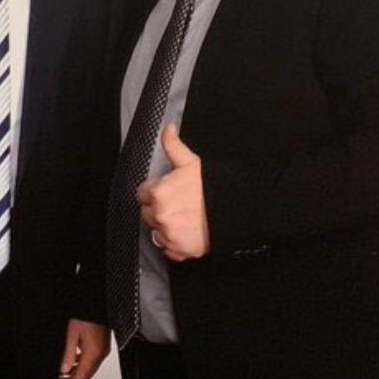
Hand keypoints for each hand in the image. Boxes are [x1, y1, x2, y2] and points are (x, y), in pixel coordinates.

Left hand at [58, 319, 109, 378]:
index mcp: (94, 352)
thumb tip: (64, 369)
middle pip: (87, 374)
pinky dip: (83, 364)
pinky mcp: (103, 345)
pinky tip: (74, 361)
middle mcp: (101, 353)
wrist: (96, 303)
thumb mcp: (72, 334)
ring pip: (90, 368)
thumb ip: (68, 354)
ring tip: (64, 374)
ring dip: (78, 372)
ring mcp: (103, 349)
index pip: (81, 375)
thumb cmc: (86, 314)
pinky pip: (93, 359)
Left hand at [137, 124, 209, 260]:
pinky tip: (187, 231)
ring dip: (165, 226)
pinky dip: (175, 242)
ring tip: (184, 218)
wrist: (235, 213)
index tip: (166, 191)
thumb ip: (173, 146)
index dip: (154, 191)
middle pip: (147, 213)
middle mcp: (160, 215)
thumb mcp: (191, 163)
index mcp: (159, 193)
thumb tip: (167, 128)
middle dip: (158, 208)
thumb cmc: (214, 188)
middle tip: (178, 204)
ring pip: (156, 231)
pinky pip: (168, 248)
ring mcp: (169, 234)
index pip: (142, 193)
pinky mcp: (178, 250)